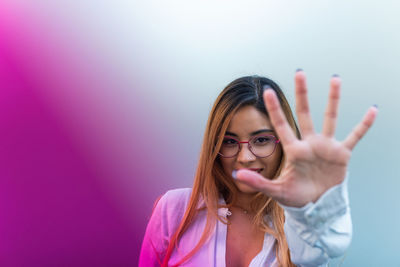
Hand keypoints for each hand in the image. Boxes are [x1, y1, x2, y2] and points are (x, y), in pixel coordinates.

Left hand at [235, 71, 377, 206]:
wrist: (317, 206)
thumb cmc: (295, 197)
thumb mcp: (276, 191)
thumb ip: (258, 182)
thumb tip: (237, 175)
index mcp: (293, 151)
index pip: (281, 125)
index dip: (274, 109)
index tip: (267, 91)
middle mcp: (309, 144)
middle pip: (305, 113)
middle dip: (301, 94)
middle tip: (299, 73)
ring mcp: (326, 147)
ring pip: (330, 118)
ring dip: (333, 99)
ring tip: (334, 79)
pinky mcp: (342, 154)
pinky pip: (354, 136)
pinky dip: (363, 125)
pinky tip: (372, 110)